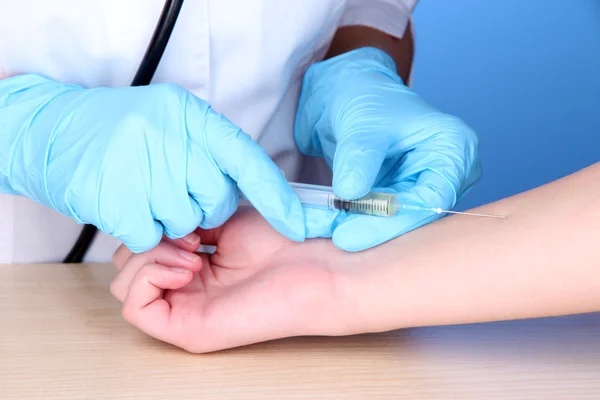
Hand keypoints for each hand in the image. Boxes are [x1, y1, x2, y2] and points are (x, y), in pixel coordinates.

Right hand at [0, 74, 304, 251]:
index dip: (274, 196)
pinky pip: (148, 238)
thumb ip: (213, 150)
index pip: (247, 160)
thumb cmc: (126, 131)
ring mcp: (136, 166)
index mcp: (189, 115)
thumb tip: (262, 190)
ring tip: (149, 197)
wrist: (57, 130)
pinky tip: (130, 207)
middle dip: (206, 210)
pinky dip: (143, 231)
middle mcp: (166, 135)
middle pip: (216, 201)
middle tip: (180, 195)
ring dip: (170, 222)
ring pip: (182, 224)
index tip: (298, 225)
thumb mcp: (176, 124)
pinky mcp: (111, 197)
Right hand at [110, 207, 348, 352]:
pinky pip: (135, 308)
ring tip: (194, 254)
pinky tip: (188, 267)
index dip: (152, 225)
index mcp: (192, 264)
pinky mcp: (187, 330)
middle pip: (125, 266)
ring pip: (123, 286)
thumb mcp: (220, 218)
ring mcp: (184, 311)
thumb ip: (182, 223)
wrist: (313, 261)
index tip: (188, 216)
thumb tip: (152, 222)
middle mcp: (184, 289)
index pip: (139, 248)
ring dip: (149, 258)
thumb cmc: (282, 240)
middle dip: (147, 239)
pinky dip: (149, 277)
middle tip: (191, 237)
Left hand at [295, 47, 480, 250]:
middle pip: (412, 216)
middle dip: (372, 228)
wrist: (344, 93)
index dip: (394, 221)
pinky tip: (323, 224)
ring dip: (355, 227)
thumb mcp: (362, 122)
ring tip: (322, 228)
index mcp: (453, 148)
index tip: (353, 234)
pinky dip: (347, 221)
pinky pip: (372, 218)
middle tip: (336, 238)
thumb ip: (359, 158)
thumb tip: (350, 194)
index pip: (433, 198)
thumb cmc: (366, 95)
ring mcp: (417, 187)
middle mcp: (442, 173)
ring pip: (390, 222)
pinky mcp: (393, 197)